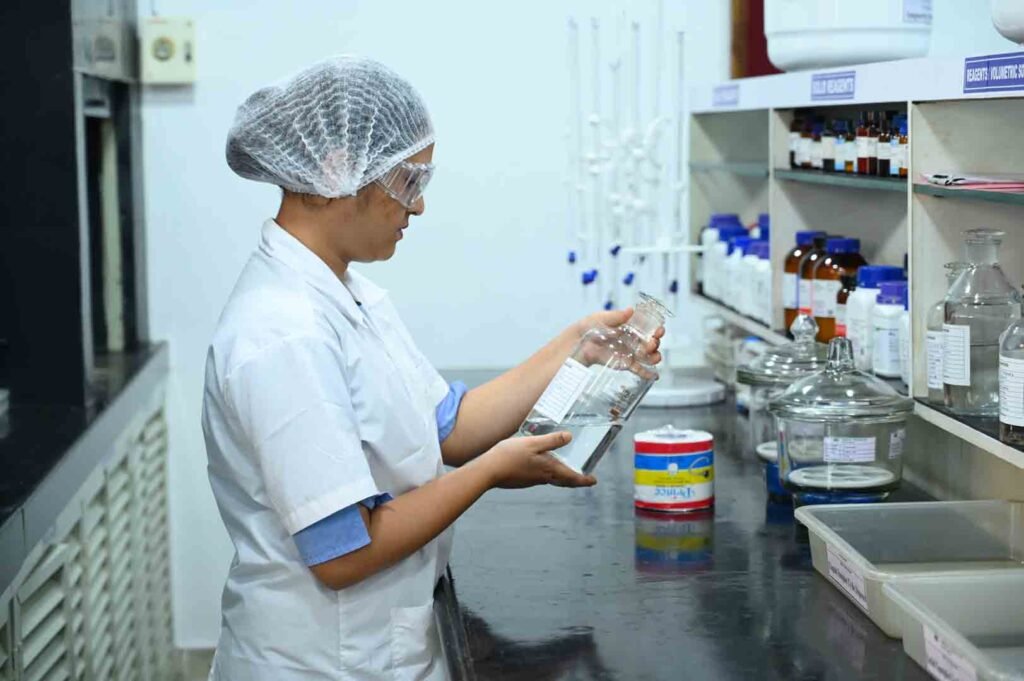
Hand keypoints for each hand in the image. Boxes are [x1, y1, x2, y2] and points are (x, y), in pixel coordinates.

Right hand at [476, 432, 596, 489]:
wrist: (487, 472)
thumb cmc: (509, 456)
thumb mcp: (532, 443)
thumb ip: (551, 440)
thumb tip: (570, 437)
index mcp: (548, 469)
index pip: (571, 478)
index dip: (584, 480)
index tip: (594, 481)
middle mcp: (542, 477)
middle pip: (563, 480)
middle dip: (574, 479)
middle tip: (583, 477)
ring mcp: (531, 480)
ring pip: (551, 478)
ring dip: (560, 475)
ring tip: (565, 469)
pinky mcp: (522, 479)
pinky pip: (539, 476)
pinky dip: (546, 473)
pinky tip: (541, 465)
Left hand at [575, 308, 665, 364]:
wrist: (576, 343)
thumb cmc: (588, 327)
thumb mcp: (601, 318)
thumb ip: (616, 316)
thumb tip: (631, 310)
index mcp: (629, 326)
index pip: (648, 328)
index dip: (656, 329)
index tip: (659, 331)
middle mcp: (632, 339)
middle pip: (650, 342)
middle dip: (655, 343)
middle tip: (653, 343)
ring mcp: (629, 352)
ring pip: (647, 356)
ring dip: (654, 356)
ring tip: (652, 356)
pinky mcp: (624, 364)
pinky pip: (638, 369)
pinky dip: (647, 372)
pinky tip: (654, 375)